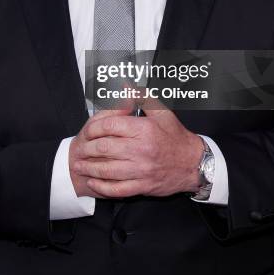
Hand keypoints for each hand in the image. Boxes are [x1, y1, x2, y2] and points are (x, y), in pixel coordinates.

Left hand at [70, 100, 203, 198]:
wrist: (193, 163)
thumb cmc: (176, 137)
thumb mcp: (162, 112)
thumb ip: (142, 97)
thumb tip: (126, 85)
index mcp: (144, 129)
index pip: (111, 125)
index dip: (95, 127)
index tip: (88, 130)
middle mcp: (141, 150)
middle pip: (105, 148)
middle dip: (88, 148)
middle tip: (80, 148)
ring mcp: (141, 170)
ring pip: (108, 170)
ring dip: (90, 168)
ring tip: (80, 165)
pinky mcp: (143, 186)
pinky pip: (118, 189)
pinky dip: (103, 187)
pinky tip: (94, 182)